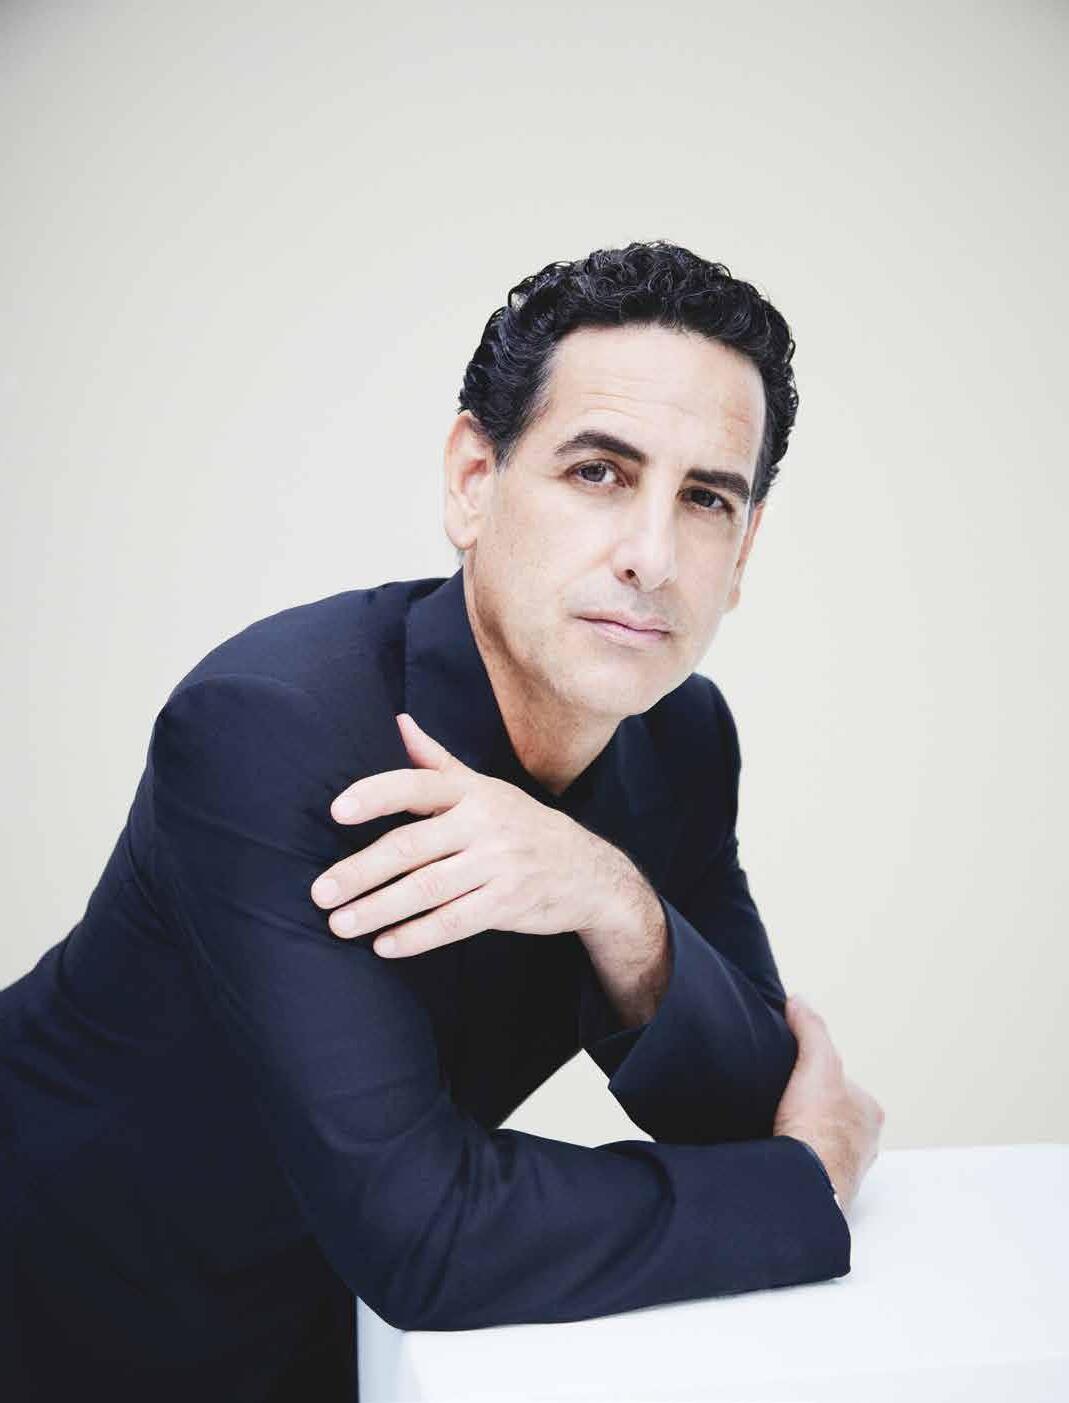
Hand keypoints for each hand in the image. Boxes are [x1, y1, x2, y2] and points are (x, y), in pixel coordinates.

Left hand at [308, 712, 607, 957]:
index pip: (415, 786)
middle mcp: (484, 823)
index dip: (375, 796)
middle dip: (360, 871)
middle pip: (411, 847)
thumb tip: (397, 721)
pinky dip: (416, 935)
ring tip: (340, 923)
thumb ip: (435, 761)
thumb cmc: (519, 824)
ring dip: (378, 909)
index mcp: (471, 791)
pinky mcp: (508, 903)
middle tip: (320, 892)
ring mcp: (499, 864)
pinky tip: (384, 946)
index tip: (336, 810)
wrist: (587, 871)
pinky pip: (454, 922)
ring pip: (427, 889)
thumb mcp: (483, 787)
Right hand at [773, 994, 884, 1211]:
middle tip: (786, 1105)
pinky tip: (779, 1153)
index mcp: (870, 1112)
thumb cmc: (819, 1128)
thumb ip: (810, 1029)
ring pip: (823, 1144)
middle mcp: (865, 1143)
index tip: (796, 1076)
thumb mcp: (817, 1061)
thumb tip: (799, 1001)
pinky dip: (795, 1160)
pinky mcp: (825, 1190)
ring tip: (778, 1129)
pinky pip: (809, 1167)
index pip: (843, 1084)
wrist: (803, 1181)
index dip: (817, 1075)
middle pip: (835, 1116)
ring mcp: (846, 1169)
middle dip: (814, 1111)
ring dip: (805, 1139)